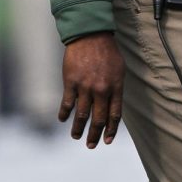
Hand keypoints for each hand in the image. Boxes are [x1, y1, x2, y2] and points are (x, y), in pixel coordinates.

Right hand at [59, 31, 124, 147]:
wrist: (91, 35)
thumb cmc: (107, 52)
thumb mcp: (119, 70)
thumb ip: (116, 89)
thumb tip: (112, 109)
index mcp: (116, 87)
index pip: (114, 115)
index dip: (110, 130)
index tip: (107, 141)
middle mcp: (101, 90)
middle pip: (98, 119)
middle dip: (94, 135)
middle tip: (91, 145)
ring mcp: (85, 87)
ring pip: (81, 115)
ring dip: (78, 128)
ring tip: (76, 136)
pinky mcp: (70, 82)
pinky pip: (67, 103)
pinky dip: (64, 114)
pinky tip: (63, 120)